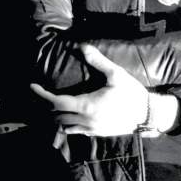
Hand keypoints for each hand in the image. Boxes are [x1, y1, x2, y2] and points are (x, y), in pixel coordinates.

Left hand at [30, 44, 147, 136]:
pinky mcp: (96, 133)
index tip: (33, 86)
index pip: (56, 102)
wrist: (147, 115)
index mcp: (86, 105)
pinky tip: (72, 116)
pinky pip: (75, 131)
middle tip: (43, 93)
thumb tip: (82, 47)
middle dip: (47, 105)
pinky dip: (68, 124)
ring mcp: (90, 129)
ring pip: (64, 127)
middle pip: (56, 116)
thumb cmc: (132, 93)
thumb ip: (98, 61)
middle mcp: (85, 120)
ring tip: (55, 105)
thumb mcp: (116, 74)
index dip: (42, 95)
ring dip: (57, 116)